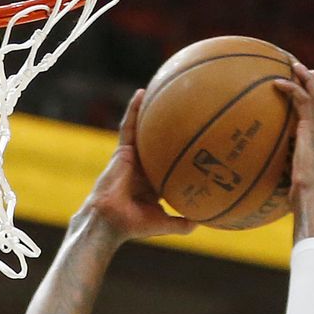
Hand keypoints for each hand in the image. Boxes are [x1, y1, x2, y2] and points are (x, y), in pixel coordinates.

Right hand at [83, 91, 195, 239]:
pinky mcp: (122, 150)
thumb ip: (181, 223)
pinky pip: (129, 126)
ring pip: (143, 129)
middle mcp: (143, 167)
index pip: (168, 163)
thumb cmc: (133, 224)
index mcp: (152, 183)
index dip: (178, 152)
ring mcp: (132, 157)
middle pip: (157, 142)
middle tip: (183, 108)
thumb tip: (202, 222)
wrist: (111, 220)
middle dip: (167, 126)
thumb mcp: (163, 223)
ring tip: (161, 88)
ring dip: (150, 110)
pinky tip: (141, 93)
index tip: (195, 140)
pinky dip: (134, 109)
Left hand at [275, 61, 313, 198]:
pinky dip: (290, 88)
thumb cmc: (308, 200)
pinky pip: (301, 98)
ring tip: (296, 66)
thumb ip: (298, 178)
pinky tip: (278, 82)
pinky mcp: (312, 126)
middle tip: (309, 71)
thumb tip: (286, 187)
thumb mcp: (304, 186)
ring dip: (307, 77)